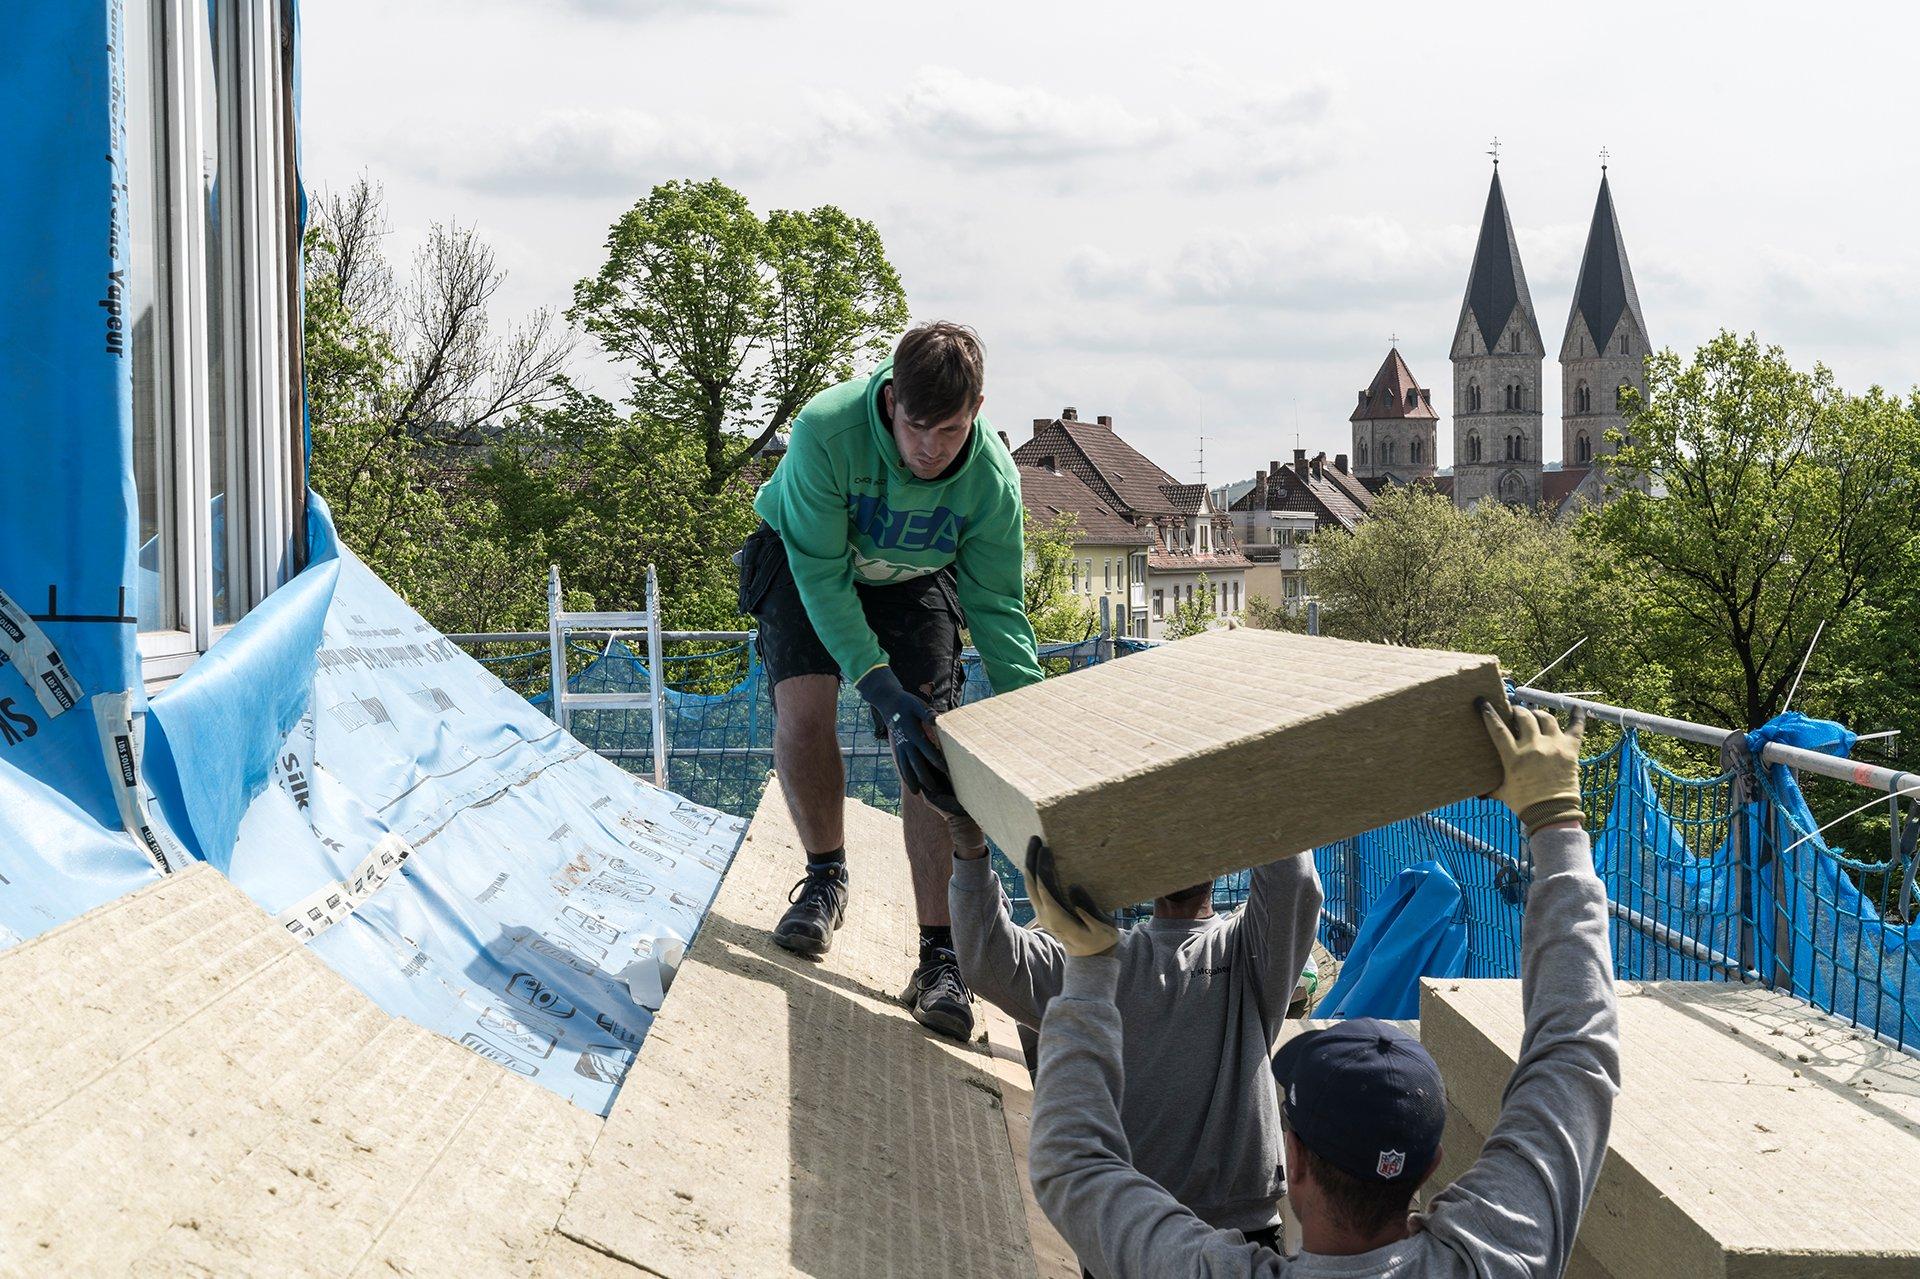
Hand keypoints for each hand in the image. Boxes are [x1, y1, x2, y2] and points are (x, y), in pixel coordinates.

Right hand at [857, 666, 953, 803]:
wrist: (889, 704)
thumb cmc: (907, 704)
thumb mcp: (918, 705)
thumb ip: (927, 714)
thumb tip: (937, 719)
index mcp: (913, 733)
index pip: (927, 750)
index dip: (936, 760)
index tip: (946, 770)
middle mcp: (905, 743)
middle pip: (916, 764)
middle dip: (926, 777)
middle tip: (936, 789)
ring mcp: (899, 748)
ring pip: (905, 768)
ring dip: (912, 781)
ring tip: (918, 793)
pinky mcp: (895, 749)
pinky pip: (899, 766)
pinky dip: (904, 776)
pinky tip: (909, 785)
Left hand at [1022, 837, 1118, 956]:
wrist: (1090, 957)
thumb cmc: (1100, 939)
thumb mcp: (1102, 926)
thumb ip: (1088, 908)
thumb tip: (1074, 887)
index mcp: (1058, 918)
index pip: (1044, 888)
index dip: (1043, 867)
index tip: (1047, 849)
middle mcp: (1045, 916)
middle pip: (1031, 884)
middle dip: (1031, 860)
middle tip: (1035, 838)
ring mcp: (1042, 915)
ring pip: (1030, 886)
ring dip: (1030, 865)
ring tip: (1035, 844)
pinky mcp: (1043, 913)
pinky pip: (1034, 890)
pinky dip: (1034, 873)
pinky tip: (1038, 861)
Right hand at [1479, 699, 1585, 835]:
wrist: (1553, 813)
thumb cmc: (1525, 804)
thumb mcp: (1503, 792)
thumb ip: (1491, 788)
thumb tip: (1478, 794)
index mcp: (1514, 757)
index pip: (1498, 728)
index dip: (1489, 713)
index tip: (1483, 702)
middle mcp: (1533, 747)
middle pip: (1524, 716)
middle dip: (1517, 710)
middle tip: (1514, 712)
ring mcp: (1553, 746)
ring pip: (1545, 717)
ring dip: (1537, 713)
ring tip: (1534, 715)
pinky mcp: (1570, 750)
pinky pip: (1576, 728)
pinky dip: (1577, 716)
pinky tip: (1576, 708)